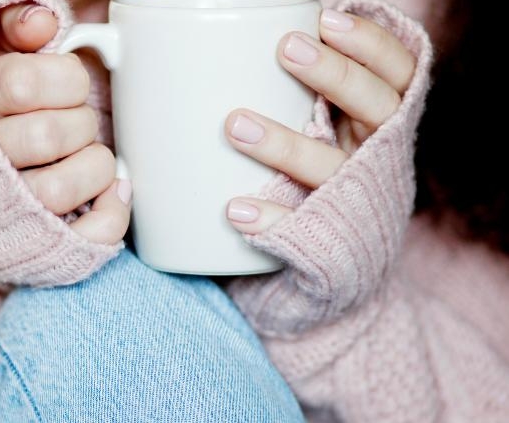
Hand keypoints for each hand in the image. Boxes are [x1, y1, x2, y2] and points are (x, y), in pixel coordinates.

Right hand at [0, 4, 130, 244]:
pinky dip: (113, 210)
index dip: (64, 80)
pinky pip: (90, 233)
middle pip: (47, 135)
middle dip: (80, 124)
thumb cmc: (3, 119)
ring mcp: (3, 213)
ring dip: (95, 166)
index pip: (20, 82)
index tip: (70, 85)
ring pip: (61, 188)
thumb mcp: (0, 61)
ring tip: (87, 158)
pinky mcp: (35, 249)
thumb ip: (17, 28)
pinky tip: (109, 193)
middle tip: (77, 125)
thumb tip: (43, 19)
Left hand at [225, 9, 415, 233]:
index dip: (371, 45)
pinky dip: (271, 220)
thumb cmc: (319, 172)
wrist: (340, 261)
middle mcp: (379, 156)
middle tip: (287, 48)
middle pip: (377, 108)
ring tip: (235, 124)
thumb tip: (267, 29)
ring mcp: (356, 199)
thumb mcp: (330, 126)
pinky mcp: (331, 241)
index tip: (326, 20)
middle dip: (336, 75)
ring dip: (286, 145)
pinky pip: (303, 230)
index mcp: (383, 121)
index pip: (397, 72)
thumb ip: (311, 91)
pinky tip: (237, 209)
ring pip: (332, 168)